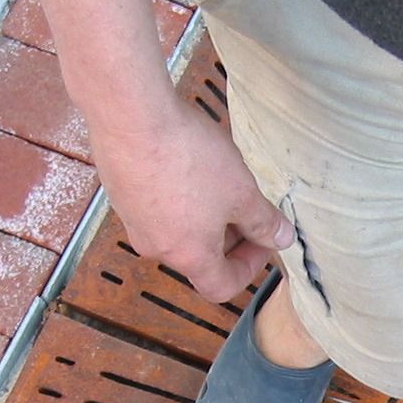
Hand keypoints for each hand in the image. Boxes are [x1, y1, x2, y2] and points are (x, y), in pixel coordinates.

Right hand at [87, 93, 295, 303]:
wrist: (132, 115)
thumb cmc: (188, 157)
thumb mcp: (242, 192)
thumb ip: (264, 222)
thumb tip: (282, 238)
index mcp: (189, 256)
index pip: (222, 287)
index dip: (249, 268)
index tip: (263, 240)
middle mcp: (155, 247)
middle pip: (200, 258)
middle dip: (229, 237)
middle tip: (247, 205)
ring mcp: (132, 221)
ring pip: (178, 231)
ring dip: (205, 216)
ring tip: (219, 180)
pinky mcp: (120, 193)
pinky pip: (157, 208)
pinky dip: (179, 198)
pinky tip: (190, 165)